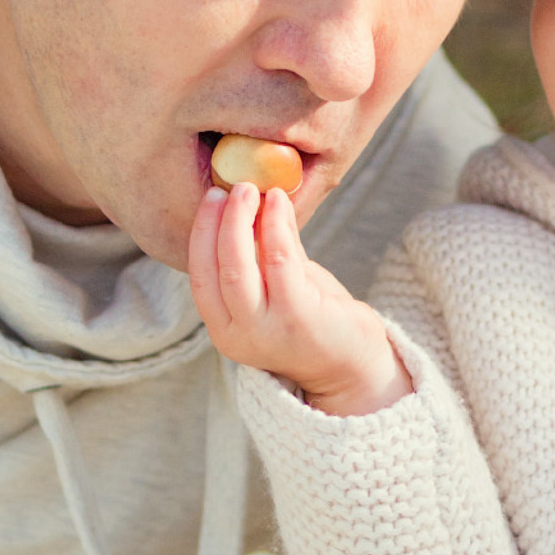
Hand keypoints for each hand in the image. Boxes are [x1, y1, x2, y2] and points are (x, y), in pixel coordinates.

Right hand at [189, 181, 412, 416]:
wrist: (354, 367)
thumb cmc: (316, 322)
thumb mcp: (281, 286)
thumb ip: (265, 250)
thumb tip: (257, 198)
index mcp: (225, 329)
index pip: (199, 277)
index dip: (202, 234)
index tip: (211, 198)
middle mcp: (238, 335)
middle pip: (215, 270)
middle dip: (219, 222)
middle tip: (232, 187)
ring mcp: (266, 329)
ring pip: (239, 267)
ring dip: (241, 221)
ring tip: (252, 189)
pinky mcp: (297, 318)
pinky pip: (279, 262)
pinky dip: (275, 227)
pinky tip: (278, 203)